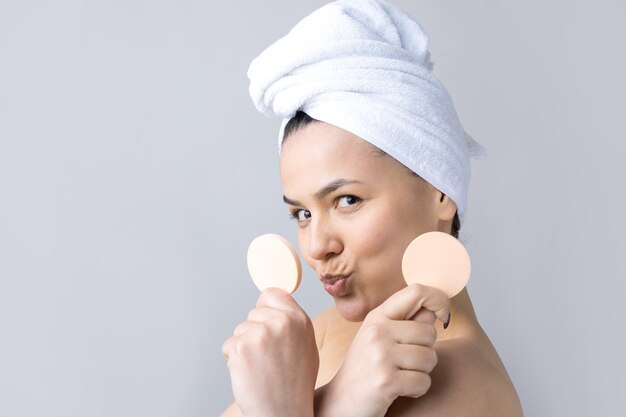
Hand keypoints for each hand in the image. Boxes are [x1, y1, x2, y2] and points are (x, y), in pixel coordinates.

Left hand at [222, 288, 318, 416]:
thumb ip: (292, 322)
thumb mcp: (306, 346)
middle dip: (255, 331)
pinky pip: (229, 345)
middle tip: (267, 356)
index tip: (264, 319)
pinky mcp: (241, 347)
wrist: (283, 412)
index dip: (265, 307)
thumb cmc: (295, 384)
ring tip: (260, 367)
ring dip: (244, 347)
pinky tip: (250, 373)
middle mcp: (281, 322)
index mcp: (300, 319)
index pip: (272, 294)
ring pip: (240, 329)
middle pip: (253, 313)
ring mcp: (260, 334)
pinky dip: (234, 359)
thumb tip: (274, 305)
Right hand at [316, 284, 449, 416]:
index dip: (438, 300)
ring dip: (421, 373)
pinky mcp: (386, 380)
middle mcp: (377, 331)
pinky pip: (424, 382)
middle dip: (425, 351)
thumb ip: (407, 322)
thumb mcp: (380, 338)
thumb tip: (434, 310)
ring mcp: (380, 355)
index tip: (442, 315)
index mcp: (377, 317)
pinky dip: (417, 390)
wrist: (341, 400)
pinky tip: (399, 390)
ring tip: (401, 376)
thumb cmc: (366, 368)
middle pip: (429, 332)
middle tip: (404, 362)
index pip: (417, 292)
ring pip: (430, 358)